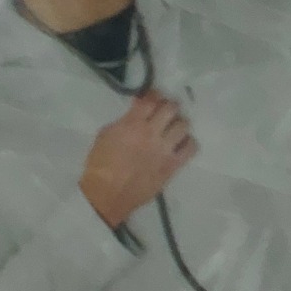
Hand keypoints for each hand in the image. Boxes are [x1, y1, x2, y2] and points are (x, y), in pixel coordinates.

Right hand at [80, 91, 196, 229]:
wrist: (107, 195)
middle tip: (165, 111)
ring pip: (183, 125)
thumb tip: (136, 115)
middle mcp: (151, 133)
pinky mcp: (172, 166)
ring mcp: (164, 150)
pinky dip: (188, 142)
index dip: (154, 94)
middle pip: (171, 108)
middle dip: (168, 106)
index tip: (153, 97)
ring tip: (173, 128)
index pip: (151, 99)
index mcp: (132, 124)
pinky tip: (180, 144)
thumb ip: (123, 122)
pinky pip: (190, 148)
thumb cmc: (100, 165)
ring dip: (178, 123)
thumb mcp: (105, 135)